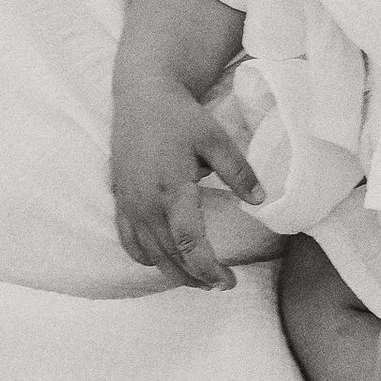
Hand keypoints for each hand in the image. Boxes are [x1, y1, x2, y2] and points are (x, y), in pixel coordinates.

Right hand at [109, 75, 259, 290]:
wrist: (140, 97)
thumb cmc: (179, 116)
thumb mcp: (215, 137)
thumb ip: (238, 170)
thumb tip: (260, 200)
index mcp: (172, 188)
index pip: (188, 243)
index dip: (209, 269)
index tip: (228, 281)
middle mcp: (146, 203)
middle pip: (170, 257)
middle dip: (196, 278)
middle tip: (222, 284)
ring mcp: (130, 205)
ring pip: (149, 256)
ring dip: (174, 273)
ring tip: (199, 278)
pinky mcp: (120, 202)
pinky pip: (129, 243)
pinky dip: (148, 259)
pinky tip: (166, 260)